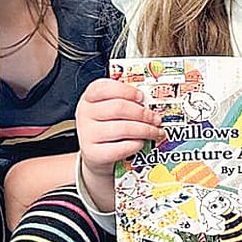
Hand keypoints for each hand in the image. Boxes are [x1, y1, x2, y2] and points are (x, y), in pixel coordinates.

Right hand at [75, 78, 162, 201]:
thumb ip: (128, 102)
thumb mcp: (112, 110)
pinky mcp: (93, 153)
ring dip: (146, 130)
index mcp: (90, 97)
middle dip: (143, 113)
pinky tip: (141, 143)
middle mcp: (85, 113)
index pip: (104, 87)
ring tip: (156, 132)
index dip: (127, 91)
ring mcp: (87, 134)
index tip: (142, 97)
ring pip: (123, 128)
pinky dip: (136, 145)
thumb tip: (152, 103)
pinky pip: (121, 148)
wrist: (96, 154)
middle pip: (118, 108)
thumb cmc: (108, 126)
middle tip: (156, 119)